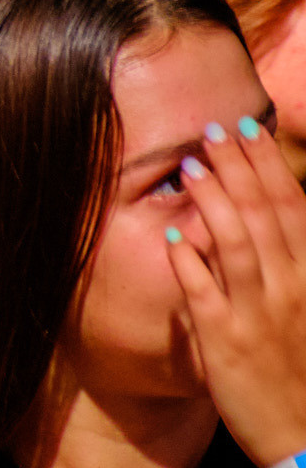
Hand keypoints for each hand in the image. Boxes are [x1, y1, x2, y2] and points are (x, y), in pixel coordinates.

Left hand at [167, 117, 305, 467]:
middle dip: (238, 167)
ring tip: (190, 165)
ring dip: (213, 200)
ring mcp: (256, 314)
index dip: (269, 165)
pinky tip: (174, 233)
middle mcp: (290, 289)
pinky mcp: (224, 341)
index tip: (248, 127)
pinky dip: (188, 260)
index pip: (292, 207)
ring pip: (234, 243)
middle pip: (263, 214)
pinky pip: (201, 291)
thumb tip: (277, 215)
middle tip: (212, 128)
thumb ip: (293, 263)